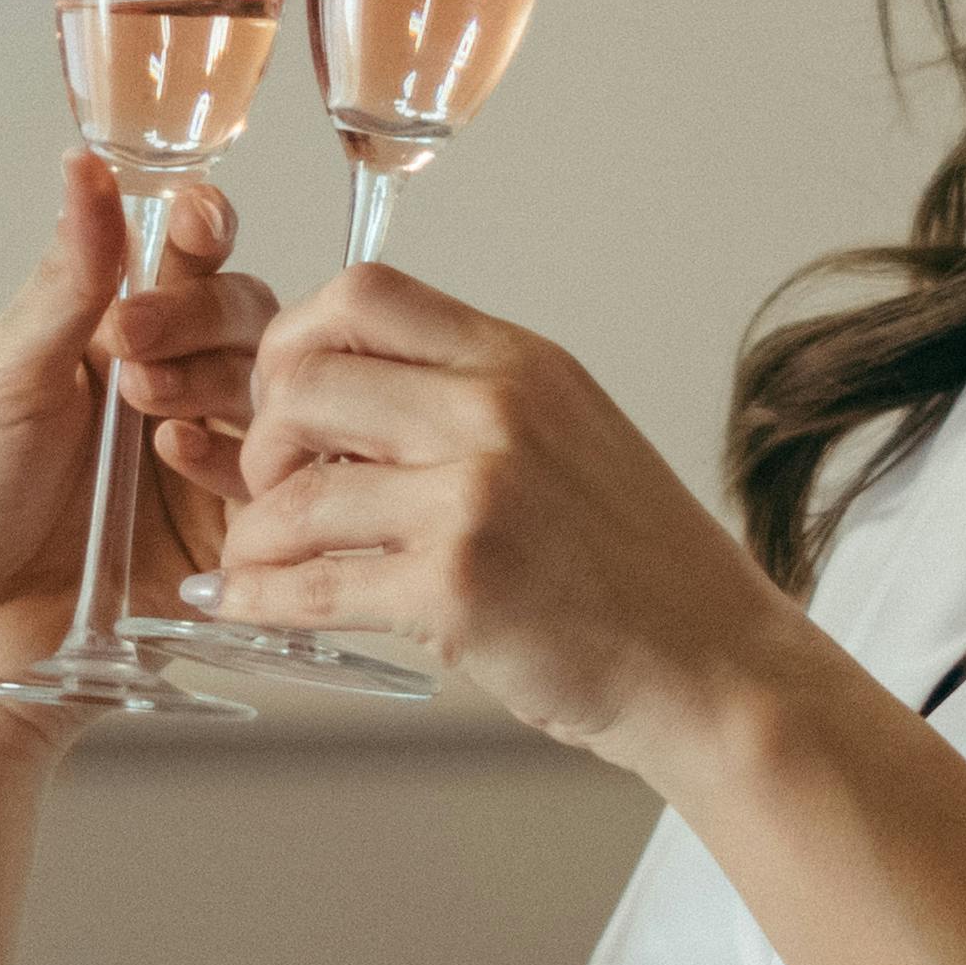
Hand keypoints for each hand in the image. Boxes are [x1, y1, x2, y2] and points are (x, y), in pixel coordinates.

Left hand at [0, 152, 274, 722]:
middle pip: (245, 318)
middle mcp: (169, 388)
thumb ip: (68, 280)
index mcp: (110, 337)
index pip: (185, 262)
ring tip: (150, 417)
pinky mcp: (229, 534)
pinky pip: (276, 478)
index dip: (203, 233)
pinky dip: (240, 458)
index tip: (199, 220)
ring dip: (221, 384)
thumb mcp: (5, 380)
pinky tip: (184, 465)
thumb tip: (85, 166)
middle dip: (203, 319)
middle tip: (135, 356)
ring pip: (272, 390)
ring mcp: (205, 460)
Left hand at [188, 265, 814, 764]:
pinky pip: (314, 585)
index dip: (294, 339)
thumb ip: (476, 406)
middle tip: (271, 487)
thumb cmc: (645, 573)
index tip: (282, 393)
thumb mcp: (573, 437)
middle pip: (306, 383)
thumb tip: (352, 404)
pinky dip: (261, 599)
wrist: (718, 668)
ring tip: (258, 560)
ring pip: (295, 492)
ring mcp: (477, 497)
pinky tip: (247, 606)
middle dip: (261, 440)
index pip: (365, 295)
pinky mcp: (458, 587)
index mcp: (523, 365)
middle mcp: (497, 413)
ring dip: (254, 534)